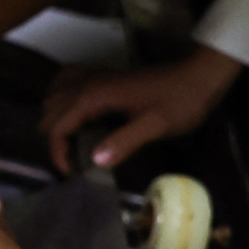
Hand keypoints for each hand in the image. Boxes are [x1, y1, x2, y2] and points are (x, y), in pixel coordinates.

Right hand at [40, 44, 241, 172]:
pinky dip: (63, 100)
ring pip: (54, 96)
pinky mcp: (102, 76)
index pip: (57, 127)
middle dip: (55, 139)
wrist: (199, 75)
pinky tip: (76, 114)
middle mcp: (87, 83)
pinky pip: (67, 83)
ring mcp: (94, 76)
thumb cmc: (180, 101)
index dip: (58, 153)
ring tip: (74, 141)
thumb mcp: (156, 126)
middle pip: (50, 112)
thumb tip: (95, 161)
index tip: (73, 173)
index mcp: (94, 96)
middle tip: (76, 161)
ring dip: (57, 120)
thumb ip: (124, 142)